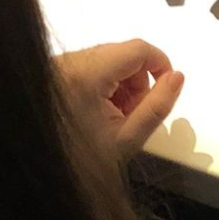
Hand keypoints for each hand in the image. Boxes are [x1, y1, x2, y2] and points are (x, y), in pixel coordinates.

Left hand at [55, 40, 183, 158]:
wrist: (42, 170)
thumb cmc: (80, 161)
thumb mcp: (127, 138)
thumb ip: (157, 106)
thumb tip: (176, 77)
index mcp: (86, 74)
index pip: (138, 49)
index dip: (160, 64)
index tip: (166, 87)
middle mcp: (69, 61)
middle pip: (122, 53)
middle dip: (138, 80)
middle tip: (134, 113)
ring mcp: (59, 65)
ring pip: (107, 59)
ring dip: (121, 83)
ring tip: (115, 115)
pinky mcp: (54, 71)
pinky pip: (90, 65)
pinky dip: (103, 83)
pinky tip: (98, 110)